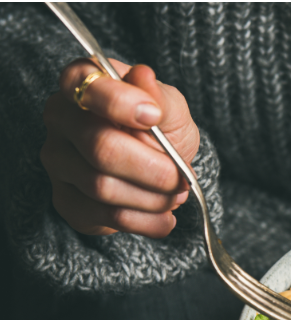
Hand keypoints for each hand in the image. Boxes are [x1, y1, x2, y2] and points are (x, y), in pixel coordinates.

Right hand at [40, 58, 199, 237]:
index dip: (121, 104)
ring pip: (102, 187)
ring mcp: (58, 161)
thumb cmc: (161, 128)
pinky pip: (104, 216)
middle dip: (153, 169)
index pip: (87, 88)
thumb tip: (143, 77)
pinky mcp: (66, 200)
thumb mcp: (171, 108)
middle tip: (182, 178)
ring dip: (153, 198)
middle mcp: (61, 120)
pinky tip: (165, 218)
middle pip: (100, 147)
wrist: (159, 168)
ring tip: (177, 195)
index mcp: (82, 83)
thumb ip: (159, 97)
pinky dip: (145, 222)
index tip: (155, 117)